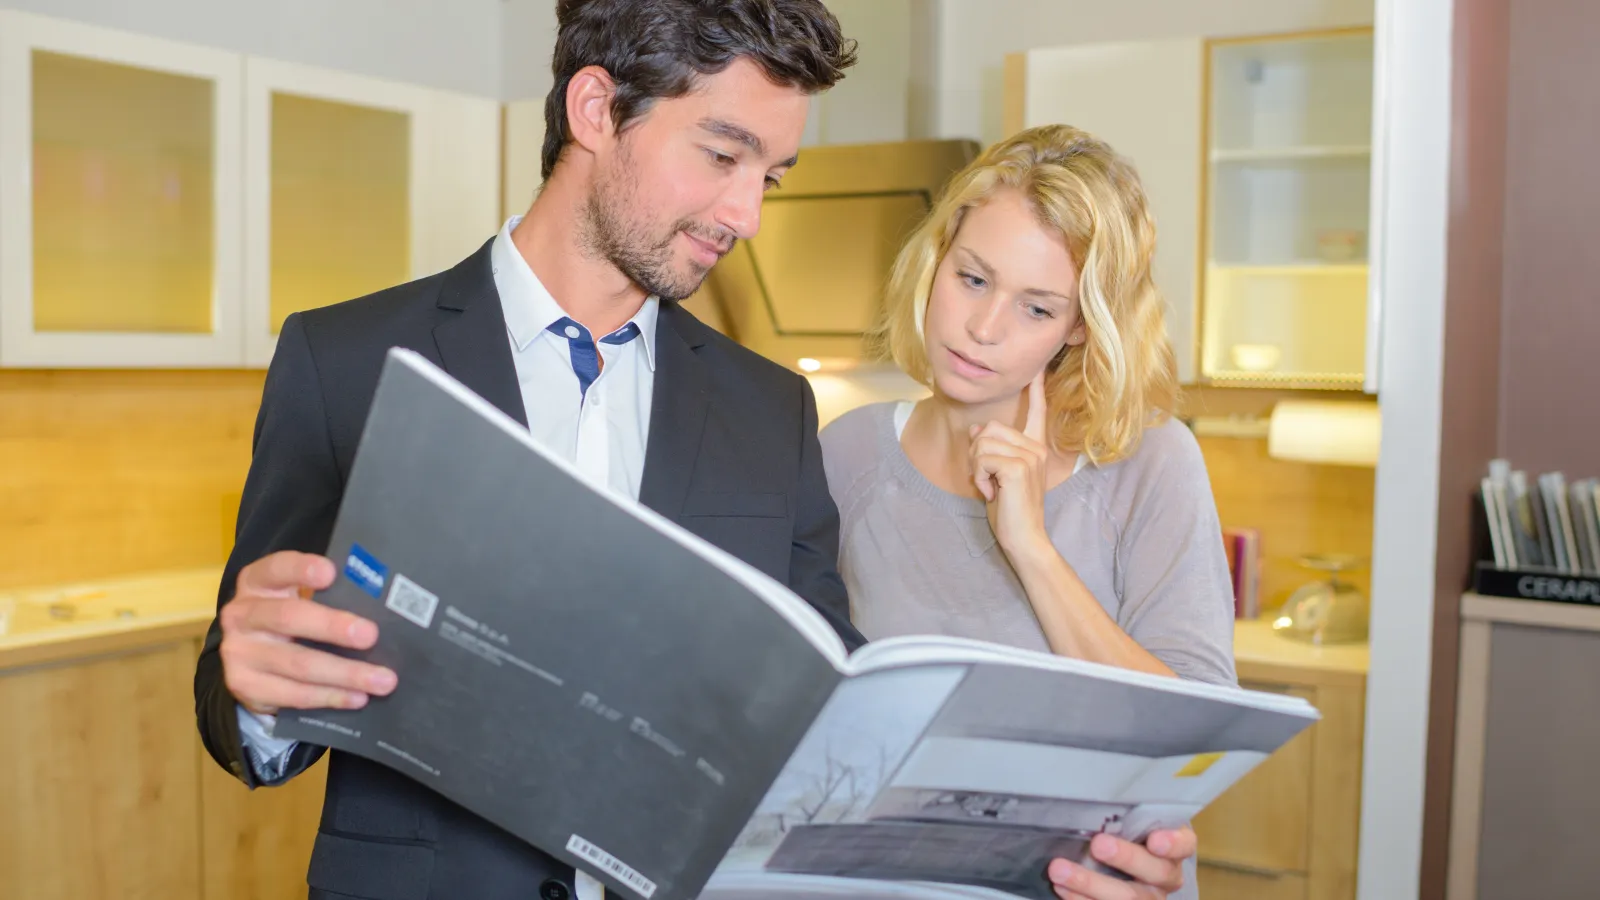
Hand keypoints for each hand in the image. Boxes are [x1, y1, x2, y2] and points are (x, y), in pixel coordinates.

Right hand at [219, 550, 396, 715]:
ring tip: (383, 679)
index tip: (331, 573)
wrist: (250, 659)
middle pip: (288, 618)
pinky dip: (331, 696)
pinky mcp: (246, 686)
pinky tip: (358, 697)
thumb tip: (385, 603)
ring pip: (298, 664)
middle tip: (371, 635)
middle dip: (332, 626)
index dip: (301, 569)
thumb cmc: (290, 619)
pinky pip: (294, 694)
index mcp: (256, 582)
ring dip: (346, 673)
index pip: (276, 569)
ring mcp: (239, 653)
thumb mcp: (295, 597)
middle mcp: (242, 615)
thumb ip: (329, 595)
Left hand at [971, 369, 1051, 556]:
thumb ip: (991, 450)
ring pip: (982, 443)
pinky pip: (982, 459)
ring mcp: (1030, 456)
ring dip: (977, 468)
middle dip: (977, 453)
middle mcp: (1036, 448)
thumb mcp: (997, 475)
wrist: (1024, 537)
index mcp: (1035, 447)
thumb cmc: (1011, 509)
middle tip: (988, 478)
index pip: (1036, 411)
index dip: (1036, 388)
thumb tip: (976, 429)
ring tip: (991, 487)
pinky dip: (979, 478)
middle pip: (990, 428)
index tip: (1037, 368)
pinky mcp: (1018, 468)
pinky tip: (992, 493)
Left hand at [1047, 827, 1195, 898]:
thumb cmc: (1128, 834)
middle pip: (1155, 871)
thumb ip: (1126, 813)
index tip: (1155, 840)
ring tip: (1060, 870)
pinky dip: (1080, 899)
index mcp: (1174, 849)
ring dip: (1091, 884)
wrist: (1126, 866)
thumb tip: (1093, 788)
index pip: (1183, 845)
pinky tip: (1062, 887)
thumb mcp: (1134, 821)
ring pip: (1128, 897)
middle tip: (1098, 845)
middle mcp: (1166, 876)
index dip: (1173, 844)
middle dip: (1126, 858)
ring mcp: (1148, 897)